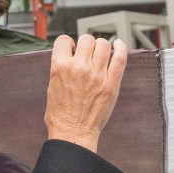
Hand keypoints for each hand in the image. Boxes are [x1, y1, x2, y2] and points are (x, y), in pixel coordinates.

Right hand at [44, 34, 127, 152]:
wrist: (73, 133)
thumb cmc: (60, 115)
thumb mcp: (52, 86)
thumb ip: (61, 69)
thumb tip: (70, 56)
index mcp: (59, 67)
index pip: (63, 40)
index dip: (68, 43)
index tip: (72, 49)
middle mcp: (79, 68)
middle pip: (86, 40)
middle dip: (86, 44)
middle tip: (87, 53)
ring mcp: (96, 75)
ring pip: (103, 45)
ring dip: (101, 46)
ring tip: (101, 53)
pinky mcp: (111, 84)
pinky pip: (120, 58)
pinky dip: (121, 47)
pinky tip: (119, 44)